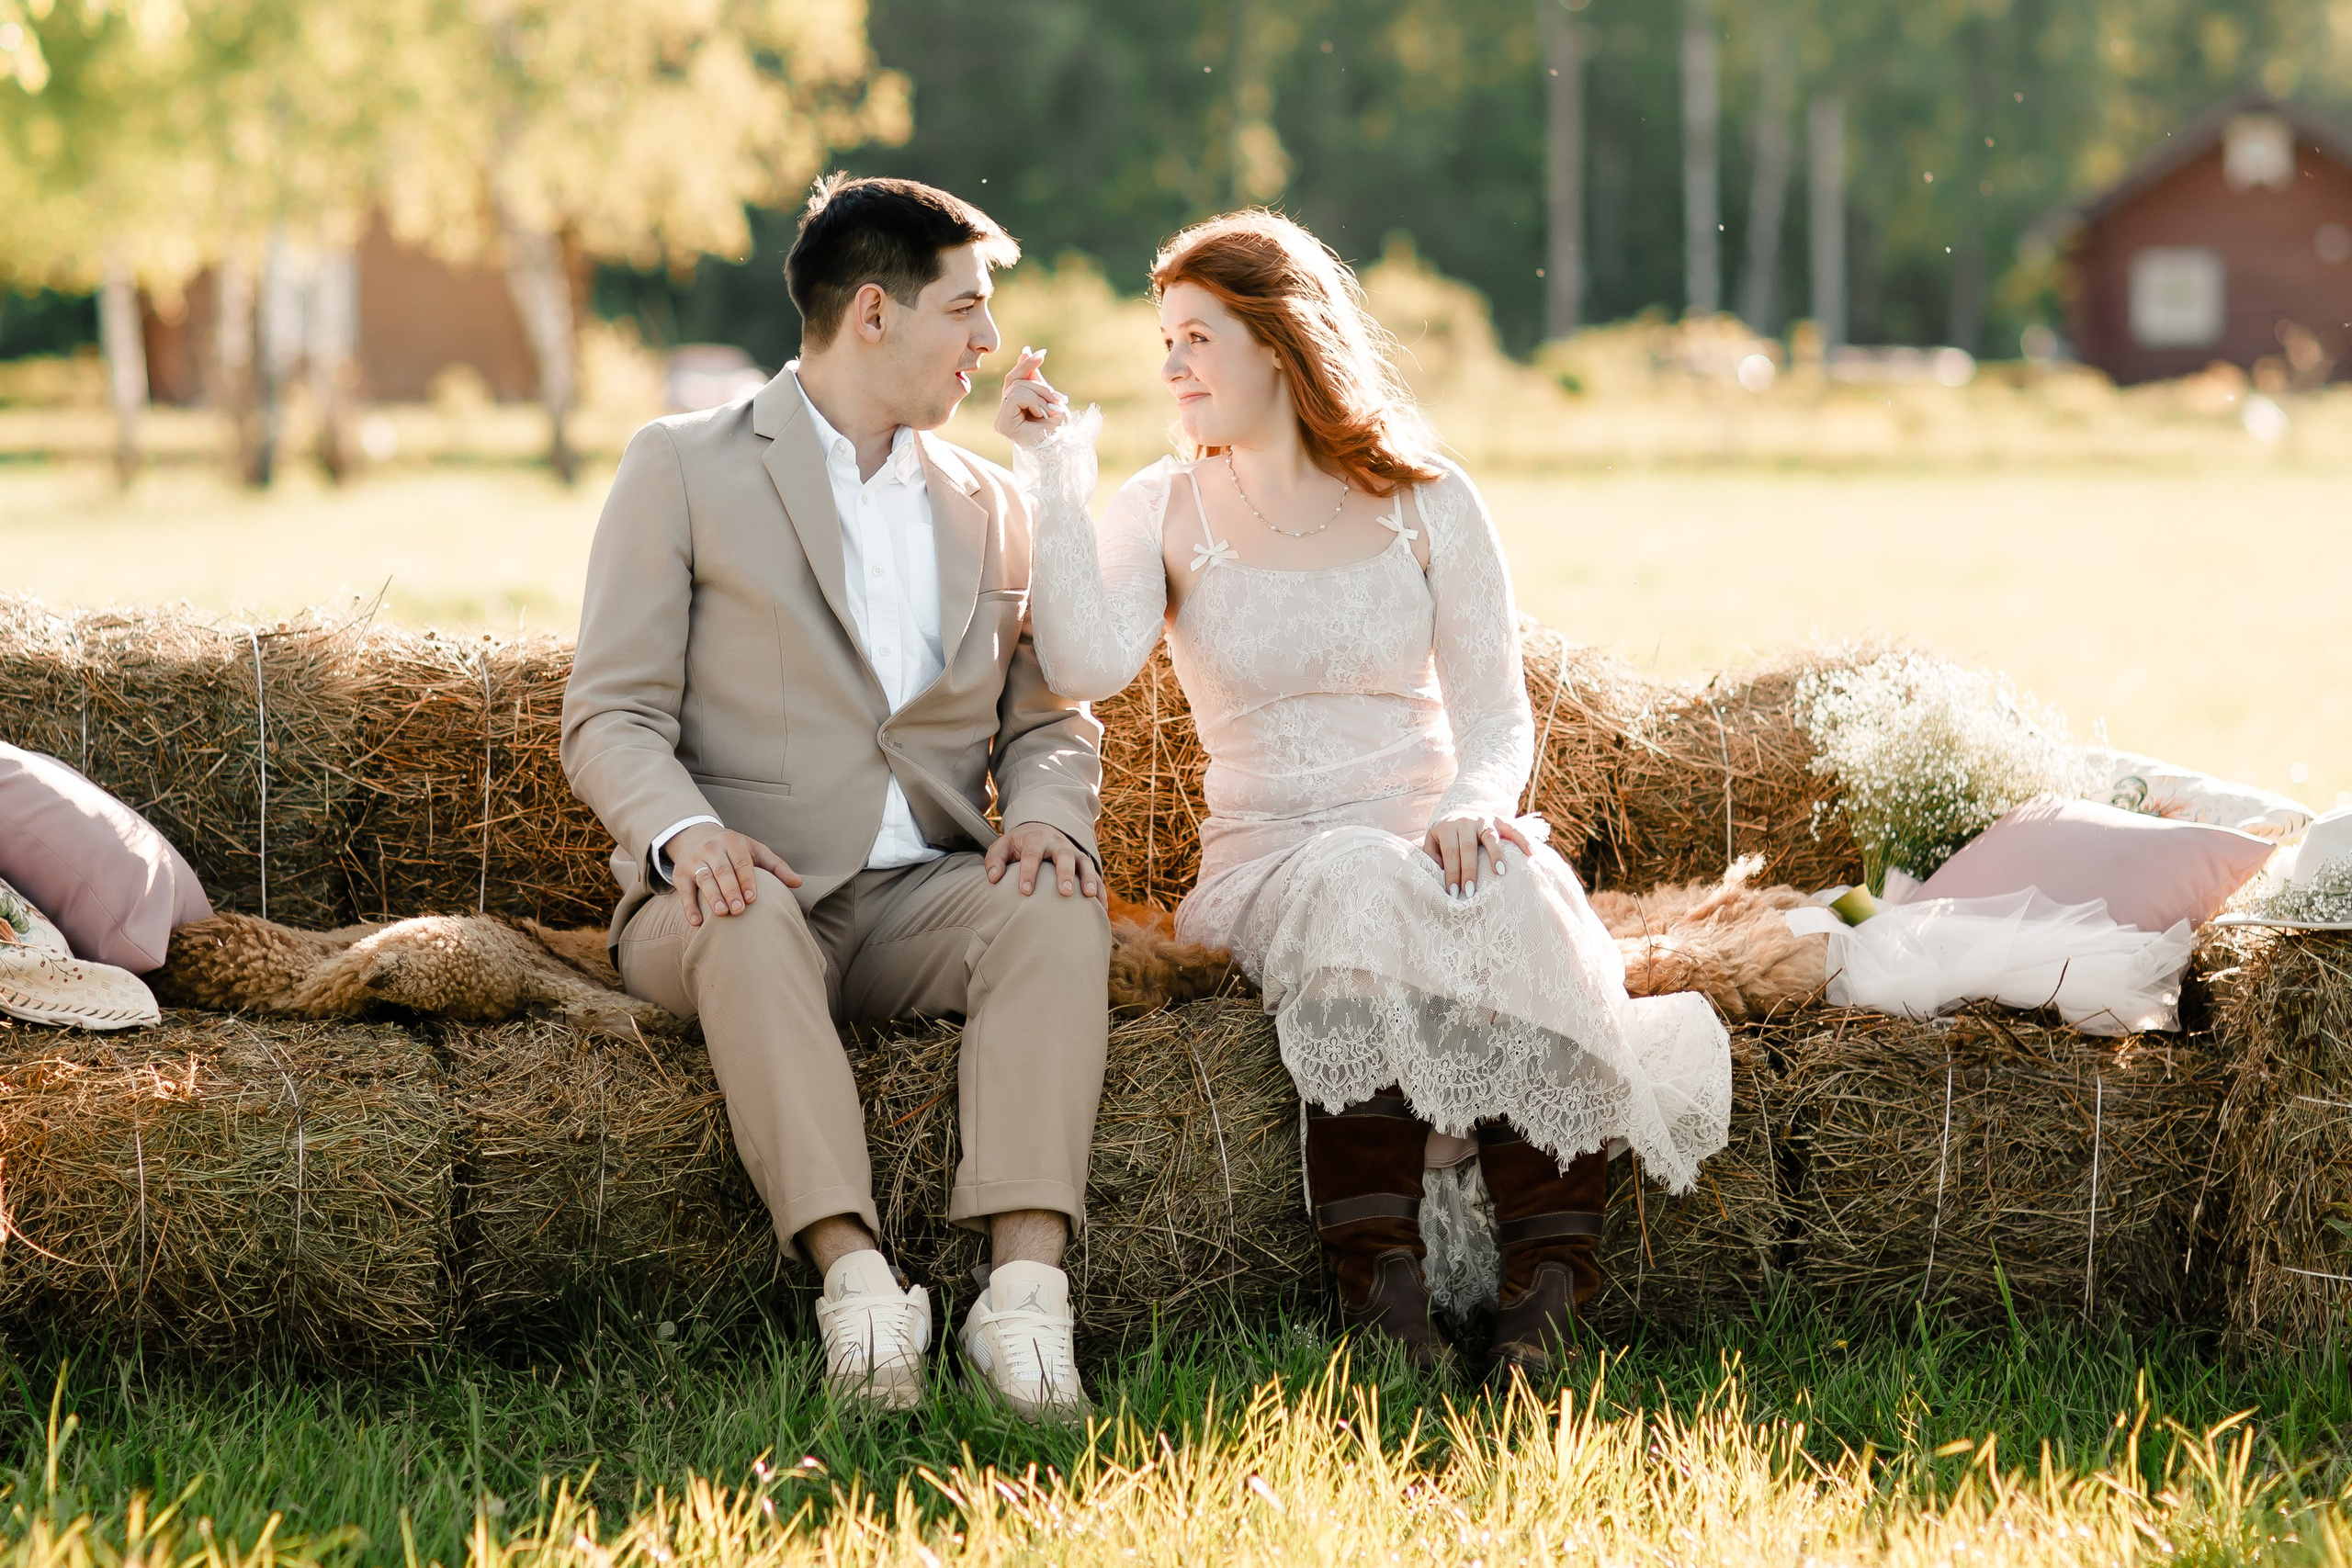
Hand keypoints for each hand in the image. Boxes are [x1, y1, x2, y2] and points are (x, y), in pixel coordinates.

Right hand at [667, 822, 801, 927]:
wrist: (695, 835)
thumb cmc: (734, 849)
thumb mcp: (755, 851)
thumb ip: (776, 866)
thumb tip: (798, 883)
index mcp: (734, 843)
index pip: (741, 863)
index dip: (747, 880)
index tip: (753, 898)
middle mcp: (712, 849)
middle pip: (722, 871)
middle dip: (731, 890)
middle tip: (739, 910)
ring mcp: (695, 860)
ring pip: (704, 879)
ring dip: (712, 897)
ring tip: (721, 914)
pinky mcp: (681, 873)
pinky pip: (684, 890)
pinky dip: (689, 906)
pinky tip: (696, 922)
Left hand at [985, 819, 1101, 899]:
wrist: (1040, 830)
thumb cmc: (1018, 845)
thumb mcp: (1003, 846)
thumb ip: (995, 860)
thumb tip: (993, 878)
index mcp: (1036, 839)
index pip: (1032, 855)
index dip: (1028, 872)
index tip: (1024, 891)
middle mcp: (1058, 844)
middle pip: (1064, 856)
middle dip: (1065, 873)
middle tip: (1064, 893)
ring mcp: (1074, 852)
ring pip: (1085, 863)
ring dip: (1088, 878)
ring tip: (1090, 896)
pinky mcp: (1084, 862)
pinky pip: (1096, 875)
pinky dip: (1101, 891)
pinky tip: (1102, 910)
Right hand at [993, 345, 1069, 448]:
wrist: (1061, 450)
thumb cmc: (1057, 429)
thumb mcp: (1048, 397)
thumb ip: (1034, 379)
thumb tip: (1025, 351)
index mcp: (1012, 408)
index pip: (1013, 380)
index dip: (1025, 365)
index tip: (1041, 353)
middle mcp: (1003, 414)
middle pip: (1013, 381)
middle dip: (1038, 383)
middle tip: (1058, 396)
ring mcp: (1000, 420)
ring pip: (1016, 388)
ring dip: (1040, 394)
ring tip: (1052, 409)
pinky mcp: (1002, 425)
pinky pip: (1015, 397)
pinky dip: (1034, 401)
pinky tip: (1042, 414)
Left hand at [1423, 813, 1534, 897]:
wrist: (1458, 811)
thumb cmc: (1445, 837)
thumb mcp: (1433, 843)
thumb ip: (1432, 858)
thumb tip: (1435, 880)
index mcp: (1447, 828)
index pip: (1450, 853)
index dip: (1451, 873)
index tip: (1454, 893)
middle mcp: (1466, 822)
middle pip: (1468, 848)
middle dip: (1469, 871)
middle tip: (1471, 892)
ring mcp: (1484, 820)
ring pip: (1491, 837)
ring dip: (1496, 855)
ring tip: (1500, 873)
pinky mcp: (1500, 820)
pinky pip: (1514, 830)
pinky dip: (1523, 840)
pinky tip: (1531, 854)